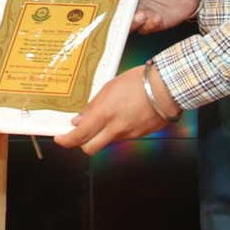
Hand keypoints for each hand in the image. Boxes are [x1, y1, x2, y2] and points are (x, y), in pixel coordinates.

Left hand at [54, 66, 169, 154]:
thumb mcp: (110, 86)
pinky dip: (117, 130)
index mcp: (105, 114)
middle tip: (78, 133)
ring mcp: (129, 134)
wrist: (169, 87)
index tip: (60, 138)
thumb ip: (93, 105)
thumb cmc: (140, 81)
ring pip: (107, 142)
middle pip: (90, 148)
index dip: (66, 140)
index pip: (79, 136)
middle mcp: (115, 128)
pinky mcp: (140, 135)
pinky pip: (123, 137)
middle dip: (81, 143)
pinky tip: (122, 116)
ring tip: (104, 118)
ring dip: (100, 135)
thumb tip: (80, 119)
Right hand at [112, 0, 200, 33]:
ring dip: (133, 23)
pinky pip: (145, 29)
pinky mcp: (152, 24)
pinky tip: (156, 17)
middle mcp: (131, 2)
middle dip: (118, 17)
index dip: (104, 3)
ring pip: (129, 24)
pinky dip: (149, 26)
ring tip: (141, 16)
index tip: (103, 8)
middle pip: (116, 14)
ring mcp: (141, 13)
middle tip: (123, 16)